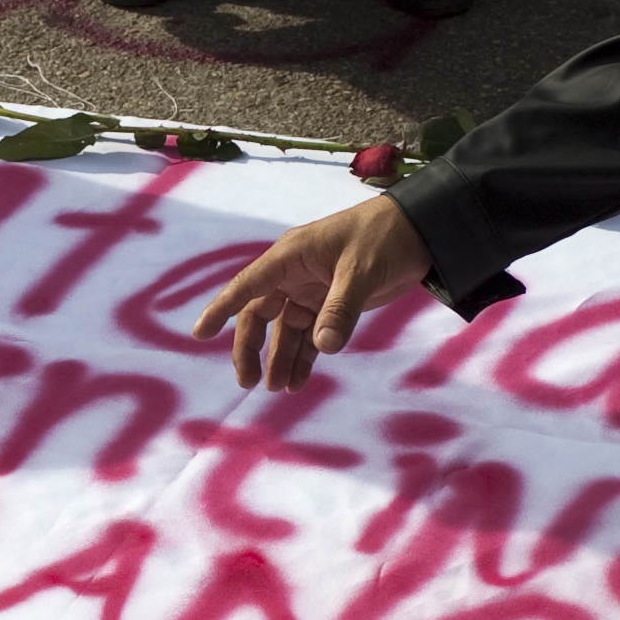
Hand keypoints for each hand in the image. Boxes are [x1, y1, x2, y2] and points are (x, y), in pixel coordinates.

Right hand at [193, 198, 431, 390]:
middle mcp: (293, 275)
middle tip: (249, 382)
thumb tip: (324, 346)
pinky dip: (303, 358)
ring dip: (280, 359)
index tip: (199, 334)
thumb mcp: (361, 270)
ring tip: (280, 389)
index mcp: (290, 257)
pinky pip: (310, 336)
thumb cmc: (384, 236)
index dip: (222, 309)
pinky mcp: (331, 305)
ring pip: (284, 331)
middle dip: (251, 348)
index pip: (248, 285)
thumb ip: (341, 308)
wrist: (420, 230)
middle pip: (260, 315)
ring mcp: (311, 291)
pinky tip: (298, 381)